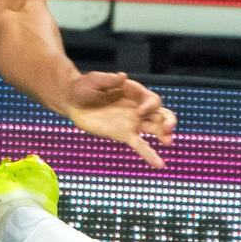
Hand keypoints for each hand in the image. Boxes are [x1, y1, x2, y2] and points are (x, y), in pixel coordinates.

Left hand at [61, 72, 175, 167]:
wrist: (72, 101)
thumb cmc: (84, 87)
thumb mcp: (94, 80)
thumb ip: (108, 79)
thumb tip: (122, 77)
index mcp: (134, 92)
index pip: (152, 100)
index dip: (150, 106)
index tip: (140, 111)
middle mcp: (138, 107)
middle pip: (161, 114)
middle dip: (168, 120)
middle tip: (168, 129)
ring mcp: (133, 122)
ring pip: (155, 129)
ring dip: (164, 135)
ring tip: (168, 142)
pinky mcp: (124, 134)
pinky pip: (140, 145)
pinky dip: (150, 155)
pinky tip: (159, 164)